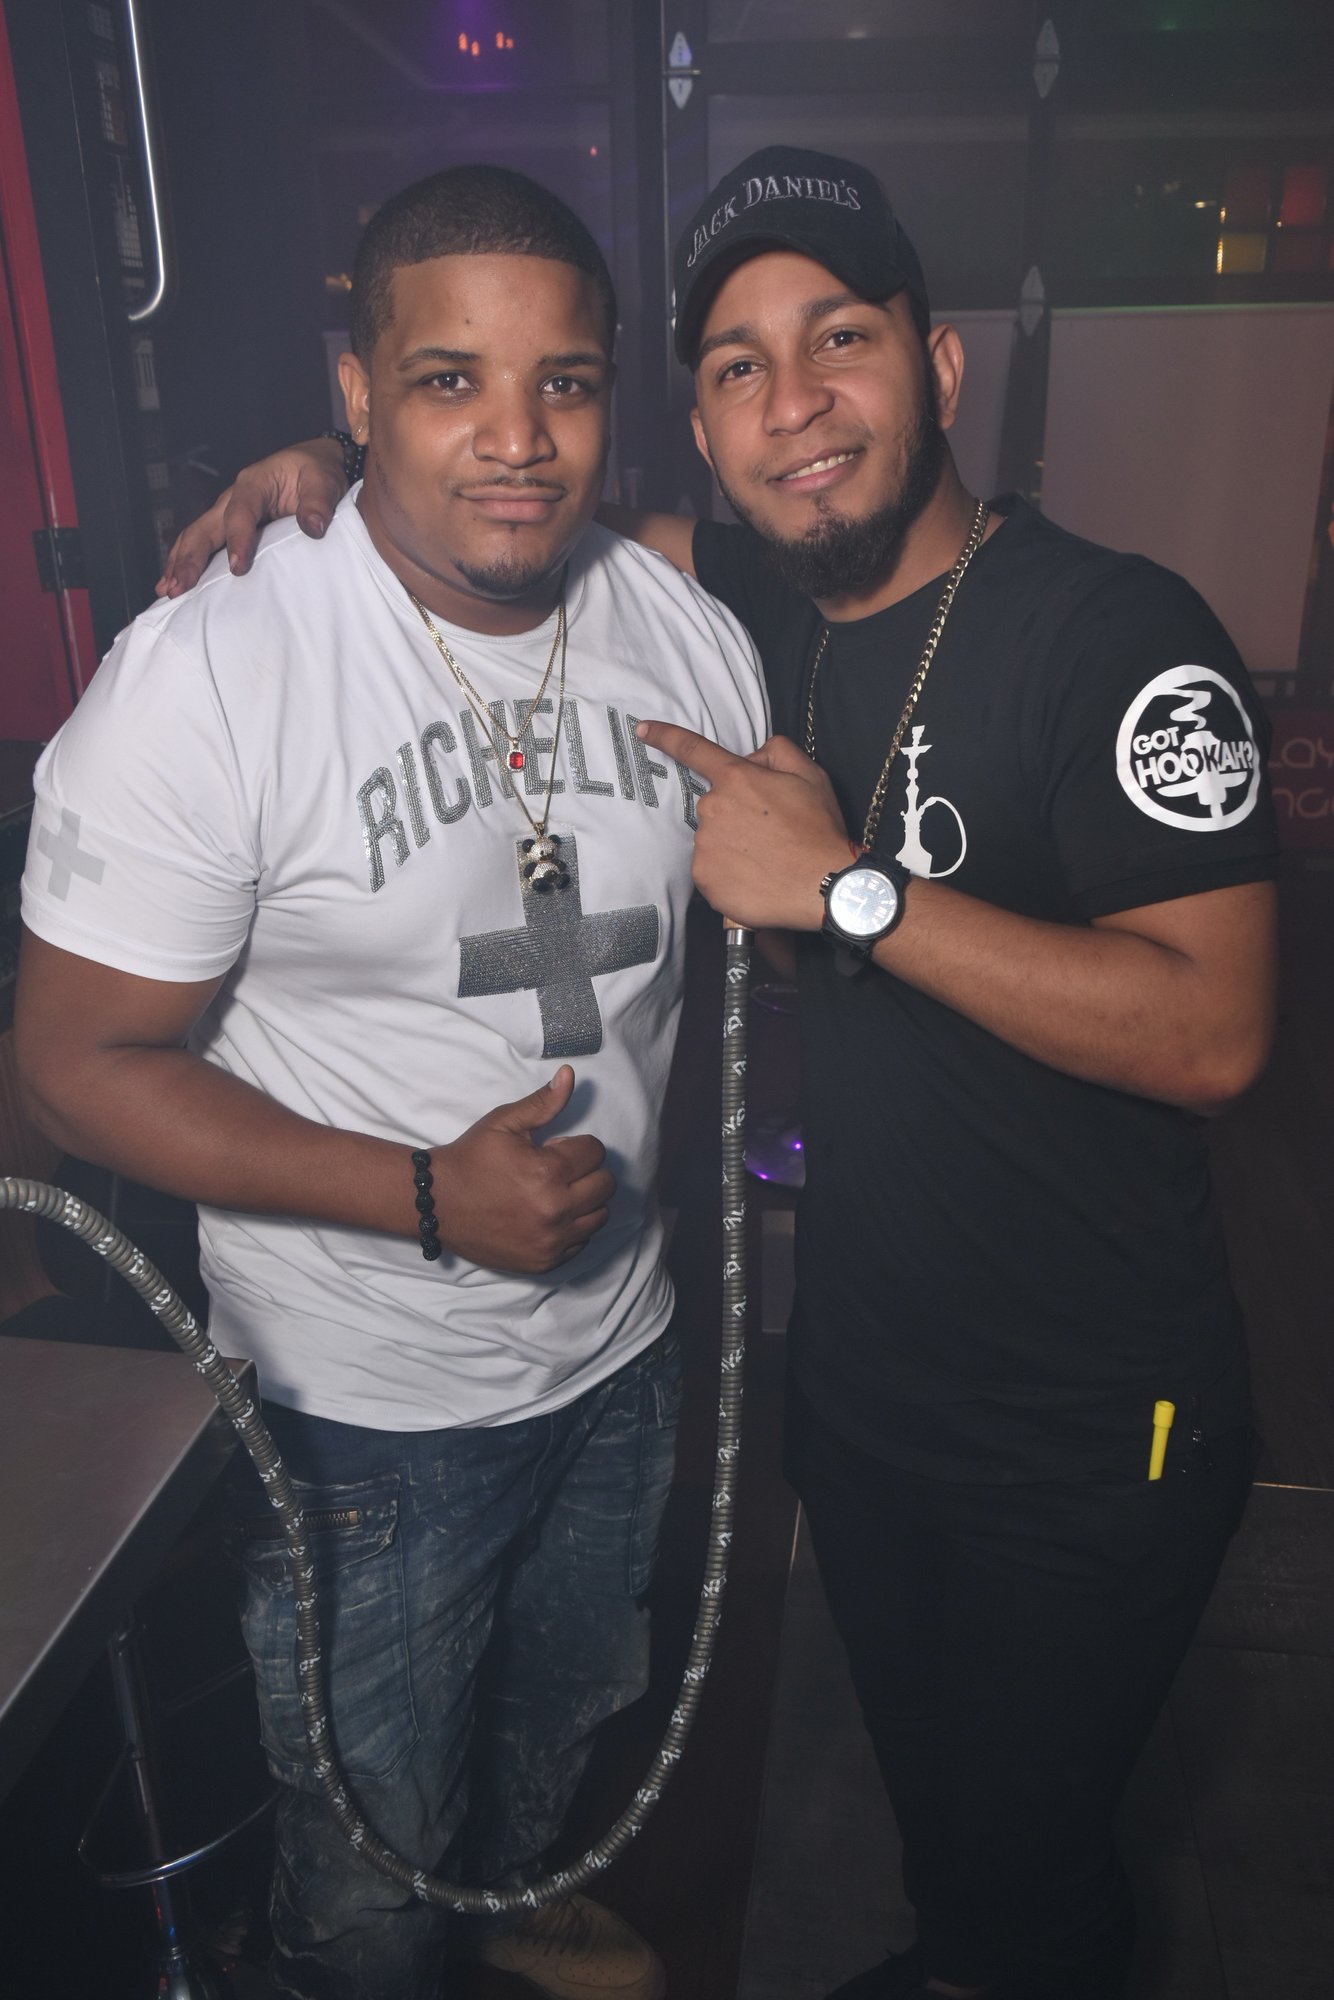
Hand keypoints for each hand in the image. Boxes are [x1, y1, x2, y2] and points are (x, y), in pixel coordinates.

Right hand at [156, 437, 348, 596]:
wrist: (312, 465)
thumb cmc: (316, 472)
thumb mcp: (324, 480)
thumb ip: (318, 502)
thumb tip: (313, 527)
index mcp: (254, 483)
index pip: (240, 513)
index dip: (237, 540)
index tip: (238, 568)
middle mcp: (233, 497)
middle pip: (204, 527)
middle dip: (190, 558)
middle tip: (179, 587)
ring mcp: (226, 512)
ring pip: (196, 536)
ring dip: (180, 563)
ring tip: (168, 591)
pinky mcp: (228, 526)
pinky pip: (203, 543)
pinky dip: (186, 562)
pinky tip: (174, 582)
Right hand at [432, 1066, 614, 1272]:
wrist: (437, 1202)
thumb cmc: (472, 1158)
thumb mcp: (504, 1123)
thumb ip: (543, 1103)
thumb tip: (569, 1074)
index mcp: (549, 1172)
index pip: (596, 1153)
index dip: (576, 1146)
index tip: (554, 1150)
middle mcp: (555, 1210)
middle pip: (605, 1185)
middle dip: (587, 1172)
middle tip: (557, 1172)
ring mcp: (551, 1240)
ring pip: (600, 1216)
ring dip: (585, 1201)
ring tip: (556, 1193)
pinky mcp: (544, 1261)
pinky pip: (581, 1243)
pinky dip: (573, 1228)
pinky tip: (549, 1216)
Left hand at [635, 722, 853, 930]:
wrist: (824, 885)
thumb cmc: (819, 831)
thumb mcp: (810, 774)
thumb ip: (776, 751)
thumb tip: (751, 758)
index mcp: (737, 778)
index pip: (693, 750)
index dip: (665, 736)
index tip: (642, 729)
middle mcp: (713, 808)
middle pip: (714, 807)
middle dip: (735, 816)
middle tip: (769, 834)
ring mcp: (705, 844)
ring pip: (712, 840)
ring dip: (732, 847)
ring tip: (765, 860)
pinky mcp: (704, 877)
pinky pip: (710, 870)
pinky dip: (728, 874)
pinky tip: (754, 878)